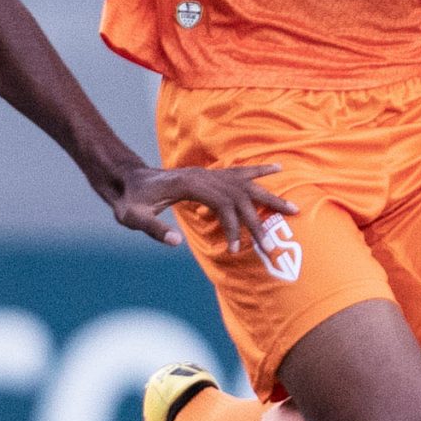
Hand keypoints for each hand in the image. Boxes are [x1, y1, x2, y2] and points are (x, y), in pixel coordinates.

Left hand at [112, 163, 295, 251]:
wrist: (125, 180)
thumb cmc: (128, 201)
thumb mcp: (133, 217)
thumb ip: (153, 229)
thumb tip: (175, 242)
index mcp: (189, 185)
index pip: (222, 205)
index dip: (233, 227)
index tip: (236, 250)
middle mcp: (203, 176)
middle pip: (240, 197)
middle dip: (258, 222)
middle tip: (270, 247)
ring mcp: (208, 174)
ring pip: (246, 184)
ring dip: (270, 197)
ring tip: (295, 208)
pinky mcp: (209, 175)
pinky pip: (239, 172)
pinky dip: (260, 172)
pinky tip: (277, 170)